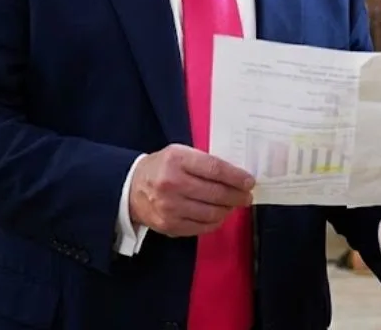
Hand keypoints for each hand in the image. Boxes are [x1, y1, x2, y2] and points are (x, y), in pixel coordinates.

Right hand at [128, 144, 254, 236]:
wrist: (131, 188)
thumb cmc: (162, 168)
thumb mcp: (180, 153)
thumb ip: (205, 161)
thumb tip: (237, 175)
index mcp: (176, 160)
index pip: (215, 169)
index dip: (236, 177)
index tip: (249, 181)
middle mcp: (172, 184)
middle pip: (216, 193)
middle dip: (237, 196)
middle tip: (246, 196)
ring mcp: (170, 208)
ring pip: (212, 213)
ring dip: (228, 209)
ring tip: (233, 204)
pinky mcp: (169, 226)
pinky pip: (202, 227)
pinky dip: (215, 221)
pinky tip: (219, 214)